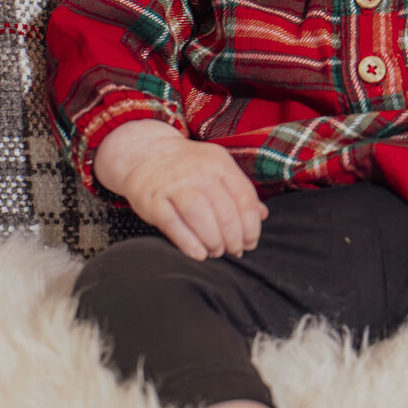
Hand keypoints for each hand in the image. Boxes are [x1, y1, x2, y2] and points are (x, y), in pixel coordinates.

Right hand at [93, 121, 267, 260]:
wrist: (145, 153)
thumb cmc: (186, 167)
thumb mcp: (216, 169)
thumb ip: (239, 191)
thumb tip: (263, 215)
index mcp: (218, 162)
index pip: (244, 197)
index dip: (251, 225)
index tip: (251, 241)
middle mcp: (197, 171)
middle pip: (224, 210)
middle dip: (234, 237)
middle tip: (234, 250)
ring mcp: (173, 184)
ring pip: (200, 216)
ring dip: (213, 240)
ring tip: (217, 250)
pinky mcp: (153, 200)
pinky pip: (173, 224)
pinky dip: (189, 243)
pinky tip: (199, 253)